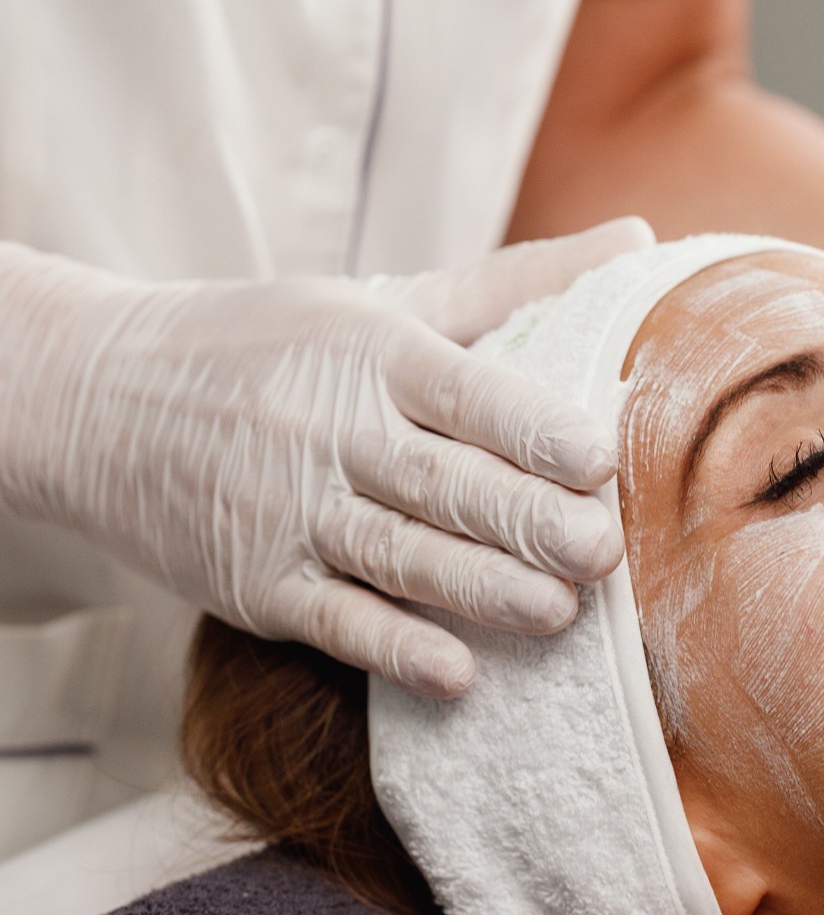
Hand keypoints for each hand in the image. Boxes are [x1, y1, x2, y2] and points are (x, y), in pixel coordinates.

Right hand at [0, 219, 652, 695]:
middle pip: (444, 484)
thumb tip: (639, 239)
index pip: (466, 393)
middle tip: (602, 550)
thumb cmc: (270, 346)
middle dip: (527, 520)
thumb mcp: (382, 302)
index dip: (533, 429)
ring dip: (480, 589)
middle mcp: (332, 430)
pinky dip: (393, 650)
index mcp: (372, 355)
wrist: (94, 395)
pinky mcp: (257, 583)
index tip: (600, 457)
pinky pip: (335, 621)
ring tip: (556, 614)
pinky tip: (455, 675)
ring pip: (400, 556)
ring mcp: (292, 512)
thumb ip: (514, 286)